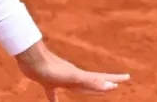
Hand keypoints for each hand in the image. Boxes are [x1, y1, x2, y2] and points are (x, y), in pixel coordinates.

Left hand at [16, 41, 130, 100]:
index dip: (114, 79)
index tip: (127, 77)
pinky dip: (54, 98)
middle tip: (115, 84)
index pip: (101, 78)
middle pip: (92, 82)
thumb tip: (110, 85)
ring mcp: (60, 79)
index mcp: (81, 77)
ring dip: (84, 90)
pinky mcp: (47, 82)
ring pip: (76, 87)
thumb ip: (90, 81)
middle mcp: (73, 77)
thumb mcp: (73, 76)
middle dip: (104, 84)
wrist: (30, 58)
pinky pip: (53, 93)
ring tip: (90, 92)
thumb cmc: (51, 67)